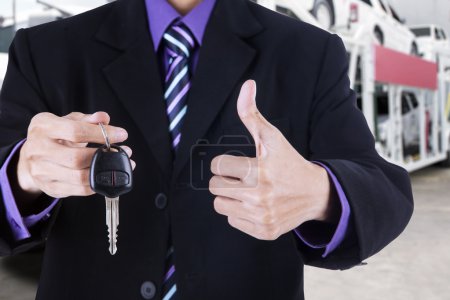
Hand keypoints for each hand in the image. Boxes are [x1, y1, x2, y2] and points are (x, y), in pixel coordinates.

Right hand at [16, 112, 135, 198]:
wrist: (30, 158)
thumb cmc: (55, 135)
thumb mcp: (67, 121)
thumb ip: (87, 119)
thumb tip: (104, 118)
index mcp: (43, 128)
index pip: (75, 131)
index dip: (101, 134)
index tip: (122, 134)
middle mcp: (38, 150)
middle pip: (76, 158)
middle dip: (104, 156)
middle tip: (124, 151)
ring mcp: (42, 172)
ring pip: (79, 177)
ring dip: (105, 172)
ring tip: (120, 164)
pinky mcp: (51, 188)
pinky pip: (80, 190)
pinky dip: (98, 183)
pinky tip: (107, 175)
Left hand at [209, 80, 337, 240]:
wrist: (315, 194)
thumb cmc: (289, 162)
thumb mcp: (272, 137)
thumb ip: (252, 113)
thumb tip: (247, 84)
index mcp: (258, 170)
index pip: (216, 166)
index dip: (226, 163)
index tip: (240, 163)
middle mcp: (258, 196)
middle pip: (214, 186)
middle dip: (226, 179)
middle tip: (245, 177)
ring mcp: (261, 216)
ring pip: (220, 205)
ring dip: (230, 196)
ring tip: (249, 190)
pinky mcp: (263, 231)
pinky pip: (232, 220)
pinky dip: (240, 212)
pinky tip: (256, 205)